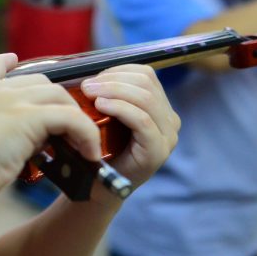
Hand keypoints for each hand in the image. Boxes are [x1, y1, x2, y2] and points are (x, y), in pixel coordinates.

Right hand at [0, 54, 100, 200]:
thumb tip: (27, 146)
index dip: (6, 62)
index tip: (12, 59)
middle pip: (41, 82)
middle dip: (56, 103)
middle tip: (66, 129)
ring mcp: (13, 100)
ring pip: (59, 96)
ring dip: (74, 118)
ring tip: (82, 143)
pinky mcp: (30, 117)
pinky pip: (71, 118)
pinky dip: (85, 134)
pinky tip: (89, 153)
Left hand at [79, 65, 179, 191]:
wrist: (99, 185)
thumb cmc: (100, 147)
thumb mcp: (107, 113)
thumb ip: (108, 91)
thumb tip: (91, 71)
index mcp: (160, 106)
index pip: (145, 74)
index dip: (118, 71)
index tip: (93, 78)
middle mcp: (170, 119)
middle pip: (146, 83)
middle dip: (112, 80)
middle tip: (86, 86)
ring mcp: (167, 136)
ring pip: (145, 98)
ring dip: (113, 91)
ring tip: (90, 94)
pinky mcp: (158, 150)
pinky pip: (142, 120)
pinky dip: (120, 108)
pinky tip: (101, 106)